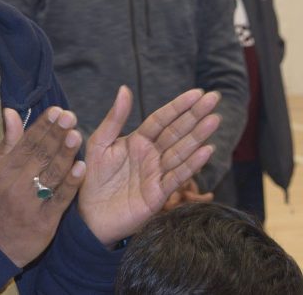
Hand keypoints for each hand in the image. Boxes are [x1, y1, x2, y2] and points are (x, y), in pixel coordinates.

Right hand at [0, 106, 84, 266]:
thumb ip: (8, 142)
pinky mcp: (44, 221)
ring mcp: (30, 203)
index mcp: (4, 169)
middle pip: (39, 155)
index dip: (42, 126)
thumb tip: (11, 111)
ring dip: (64, 154)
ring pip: (50, 174)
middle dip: (56, 134)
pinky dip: (70, 184)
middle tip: (70, 116)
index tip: (57, 111)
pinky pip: (59, 199)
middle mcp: (16, 184)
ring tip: (77, 135)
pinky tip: (81, 168)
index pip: (26, 143)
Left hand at [78, 86, 220, 245]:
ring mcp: (157, 174)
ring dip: (198, 136)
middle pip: (176, 132)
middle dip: (195, 116)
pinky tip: (206, 150)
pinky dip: (192, 164)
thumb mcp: (99, 142)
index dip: (178, 106)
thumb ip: (114, 118)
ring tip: (214, 119)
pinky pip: (176, 176)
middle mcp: (151, 155)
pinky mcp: (158, 194)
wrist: (88, 213)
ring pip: (181, 151)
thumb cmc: (91, 176)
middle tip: (215, 98)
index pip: (162, 119)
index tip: (197, 92)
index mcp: (138, 141)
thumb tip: (124, 88)